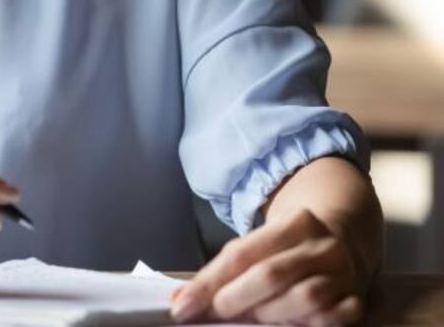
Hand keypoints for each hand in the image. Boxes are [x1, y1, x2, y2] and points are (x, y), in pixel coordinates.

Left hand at [171, 208, 366, 324]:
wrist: (346, 240)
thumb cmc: (289, 247)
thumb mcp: (262, 243)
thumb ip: (227, 269)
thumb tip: (182, 300)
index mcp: (295, 223)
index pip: (242, 254)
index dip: (209, 282)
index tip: (182, 306)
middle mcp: (323, 246)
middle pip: (271, 275)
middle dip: (235, 299)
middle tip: (213, 314)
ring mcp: (345, 275)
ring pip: (304, 298)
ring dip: (268, 315)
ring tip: (248, 321)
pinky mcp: (357, 303)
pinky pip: (331, 320)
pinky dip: (305, 326)